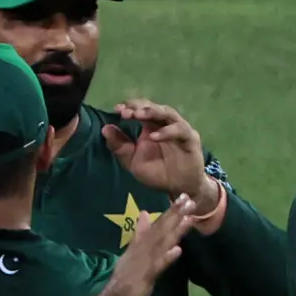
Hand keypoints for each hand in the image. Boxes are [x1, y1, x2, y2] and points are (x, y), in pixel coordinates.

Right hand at [96, 195, 194, 295]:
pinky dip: (166, 258)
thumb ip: (138, 238)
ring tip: (188, 215)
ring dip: (174, 229)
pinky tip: (177, 250)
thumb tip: (144, 215)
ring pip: (160, 244)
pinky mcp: (142, 279)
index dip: (168, 214)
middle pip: (159, 231)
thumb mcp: (130, 260)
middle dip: (174, 214)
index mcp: (137, 249)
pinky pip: (156, 268)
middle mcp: (139, 253)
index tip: (181, 200)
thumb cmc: (120, 289)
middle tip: (189, 198)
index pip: (154, 228)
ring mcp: (141, 264)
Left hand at [104, 101, 220, 209]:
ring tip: (138, 115)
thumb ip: (120, 146)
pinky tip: (153, 136)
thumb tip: (105, 128)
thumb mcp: (132, 162)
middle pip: (153, 107)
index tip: (117, 110)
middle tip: (126, 112)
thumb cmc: (157, 174)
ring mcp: (179, 129)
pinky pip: (180, 130)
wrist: (179, 189)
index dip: (130, 107)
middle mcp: (165, 124)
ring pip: (167, 113)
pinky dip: (166, 132)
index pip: (140, 109)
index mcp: (151, 126)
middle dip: (139, 107)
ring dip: (152, 112)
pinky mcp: (191, 139)